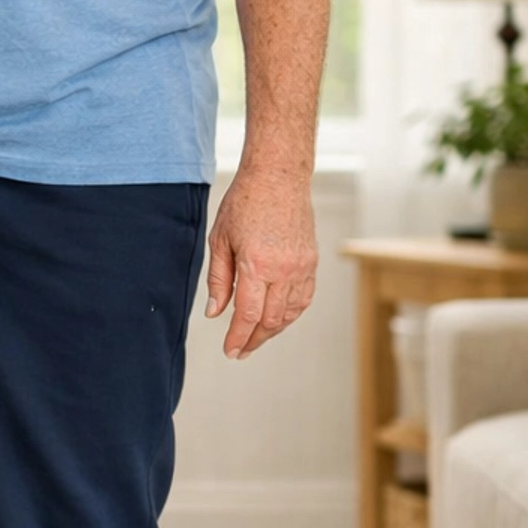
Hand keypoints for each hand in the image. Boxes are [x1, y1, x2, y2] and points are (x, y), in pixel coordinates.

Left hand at [203, 165, 317, 358]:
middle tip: (240, 350)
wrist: (278, 177)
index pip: (248, 315)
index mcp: (257, 265)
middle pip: (271, 320)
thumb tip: (215, 313)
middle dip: (254, 340)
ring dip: (273, 331)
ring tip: (256, 338)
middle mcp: (284, 270)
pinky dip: (291, 314)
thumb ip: (219, 279)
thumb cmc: (244, 202)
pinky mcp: (312, 262)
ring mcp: (302, 267)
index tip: (230, 351)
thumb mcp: (220, 239)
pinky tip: (277, 319)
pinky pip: (304, 298)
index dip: (238, 337)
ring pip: (290, 313)